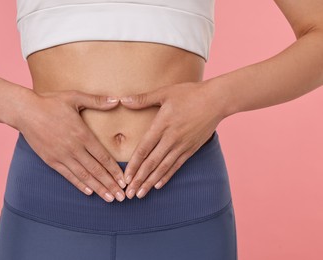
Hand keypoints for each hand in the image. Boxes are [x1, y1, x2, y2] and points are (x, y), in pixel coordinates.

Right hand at [15, 89, 126, 202]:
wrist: (24, 111)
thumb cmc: (50, 102)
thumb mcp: (74, 97)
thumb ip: (96, 101)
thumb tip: (116, 100)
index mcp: (82, 134)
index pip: (103, 157)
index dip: (115, 170)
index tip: (124, 181)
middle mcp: (73, 148)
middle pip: (96, 170)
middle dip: (110, 184)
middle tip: (122, 197)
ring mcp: (61, 156)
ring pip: (83, 176)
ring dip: (98, 188)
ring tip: (109, 198)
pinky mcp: (51, 160)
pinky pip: (68, 175)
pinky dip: (79, 184)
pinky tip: (89, 192)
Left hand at [119, 81, 226, 198]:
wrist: (217, 100)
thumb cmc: (190, 93)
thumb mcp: (165, 92)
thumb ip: (143, 99)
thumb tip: (123, 100)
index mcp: (162, 124)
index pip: (144, 149)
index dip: (134, 165)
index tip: (125, 178)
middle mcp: (171, 138)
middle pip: (152, 163)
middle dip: (139, 180)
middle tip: (128, 194)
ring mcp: (182, 145)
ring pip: (163, 168)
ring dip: (151, 182)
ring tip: (140, 194)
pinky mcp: (191, 148)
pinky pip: (177, 165)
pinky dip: (167, 176)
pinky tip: (158, 185)